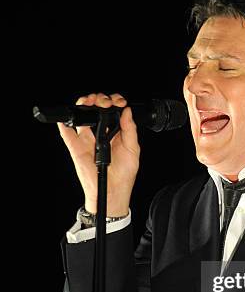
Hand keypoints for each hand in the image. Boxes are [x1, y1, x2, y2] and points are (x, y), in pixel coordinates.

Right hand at [57, 93, 139, 215]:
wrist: (114, 191)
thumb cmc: (124, 174)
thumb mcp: (133, 150)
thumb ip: (130, 130)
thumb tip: (127, 112)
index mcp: (114, 133)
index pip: (111, 111)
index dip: (113, 102)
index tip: (118, 101)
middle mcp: (100, 134)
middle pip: (94, 111)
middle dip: (98, 100)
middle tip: (104, 101)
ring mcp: (87, 141)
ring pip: (81, 118)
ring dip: (83, 106)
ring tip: (89, 102)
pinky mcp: (77, 149)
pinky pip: (68, 136)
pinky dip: (64, 126)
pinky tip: (66, 118)